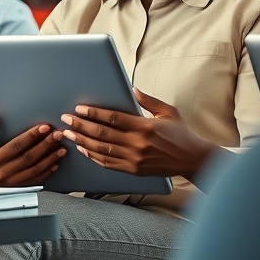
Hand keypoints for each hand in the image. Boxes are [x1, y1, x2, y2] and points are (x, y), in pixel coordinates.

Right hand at [0, 116, 65, 186]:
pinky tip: (56, 161)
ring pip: (36, 170)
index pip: (15, 146)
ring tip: (62, 147)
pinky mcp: (20, 188)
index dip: (31, 136)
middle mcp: (3, 174)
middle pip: (29, 157)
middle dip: (46, 145)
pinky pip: (37, 180)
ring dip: (51, 158)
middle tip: (58, 134)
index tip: (44, 127)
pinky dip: (48, 171)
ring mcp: (13, 183)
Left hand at [60, 89, 214, 179]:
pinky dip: (93, 157)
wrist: (194, 161)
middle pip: (102, 134)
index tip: (79, 108)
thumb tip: (131, 88)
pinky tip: (83, 150)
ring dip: (82, 142)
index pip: (113, 118)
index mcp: (145, 127)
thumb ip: (148, 100)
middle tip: (66, 119)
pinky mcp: (133, 170)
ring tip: (68, 134)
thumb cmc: (182, 134)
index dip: (94, 113)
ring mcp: (134, 159)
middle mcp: (137, 144)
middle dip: (81, 126)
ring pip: (101, 150)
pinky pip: (108, 164)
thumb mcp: (168, 112)